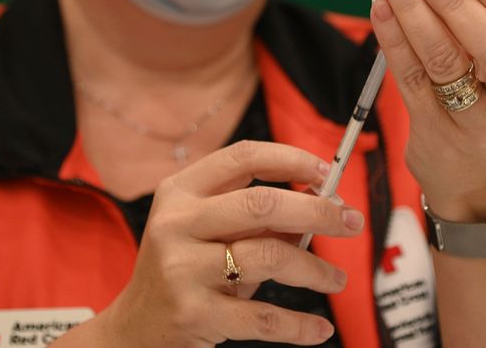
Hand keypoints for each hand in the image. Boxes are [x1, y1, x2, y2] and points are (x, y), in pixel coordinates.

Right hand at [88, 141, 363, 346]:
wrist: (134, 329)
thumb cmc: (184, 268)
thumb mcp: (207, 231)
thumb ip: (256, 216)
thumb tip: (322, 204)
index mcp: (180, 191)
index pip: (242, 156)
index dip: (290, 159)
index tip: (326, 172)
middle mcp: (177, 223)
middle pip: (261, 203)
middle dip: (317, 210)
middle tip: (351, 222)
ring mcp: (182, 269)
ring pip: (269, 256)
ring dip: (315, 269)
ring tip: (336, 279)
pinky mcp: (193, 314)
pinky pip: (263, 317)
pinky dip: (299, 324)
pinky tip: (319, 329)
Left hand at [370, 0, 485, 221]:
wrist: (475, 173)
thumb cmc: (484, 95)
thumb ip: (466, 5)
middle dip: (450, 0)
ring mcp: (478, 122)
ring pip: (443, 61)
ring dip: (412, 13)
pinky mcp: (436, 133)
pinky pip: (409, 79)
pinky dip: (392, 38)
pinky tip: (379, 9)